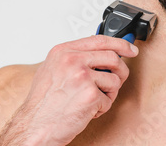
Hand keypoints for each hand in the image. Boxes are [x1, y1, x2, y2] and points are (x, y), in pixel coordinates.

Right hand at [0, 35, 138, 145]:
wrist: (35, 126)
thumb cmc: (42, 103)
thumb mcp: (52, 69)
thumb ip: (73, 58)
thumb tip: (98, 53)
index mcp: (63, 51)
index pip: (100, 40)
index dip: (120, 44)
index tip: (130, 49)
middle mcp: (72, 60)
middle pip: (113, 57)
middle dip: (121, 71)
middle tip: (117, 80)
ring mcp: (82, 76)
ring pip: (115, 80)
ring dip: (109, 94)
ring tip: (92, 100)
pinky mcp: (90, 94)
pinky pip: (109, 99)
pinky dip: (101, 108)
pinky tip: (87, 110)